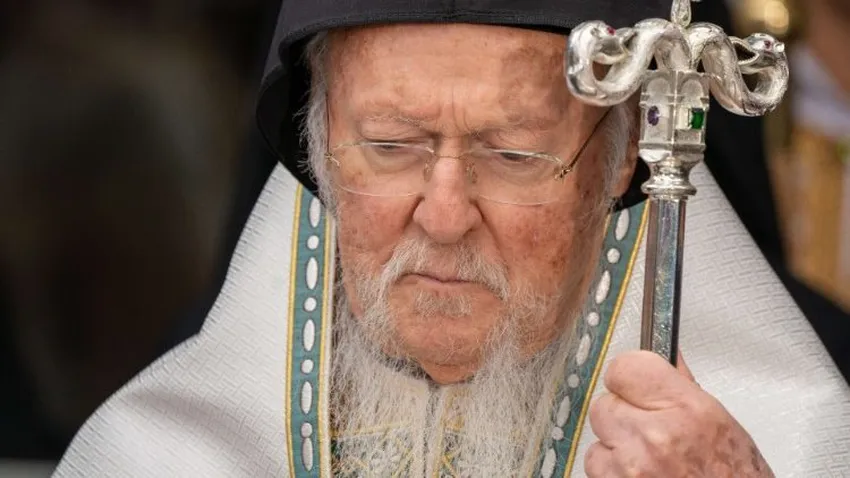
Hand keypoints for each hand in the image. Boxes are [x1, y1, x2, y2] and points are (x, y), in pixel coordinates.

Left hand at [584, 350, 773, 476]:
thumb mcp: (723, 426)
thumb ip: (685, 387)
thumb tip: (669, 357)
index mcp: (688, 412)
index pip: (625, 367)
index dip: (628, 376)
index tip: (636, 384)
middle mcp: (657, 437)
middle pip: (606, 403)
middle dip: (623, 414)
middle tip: (649, 429)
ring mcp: (633, 466)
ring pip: (598, 437)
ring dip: (616, 445)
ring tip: (649, 458)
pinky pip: (597, 466)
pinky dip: (612, 471)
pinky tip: (641, 475)